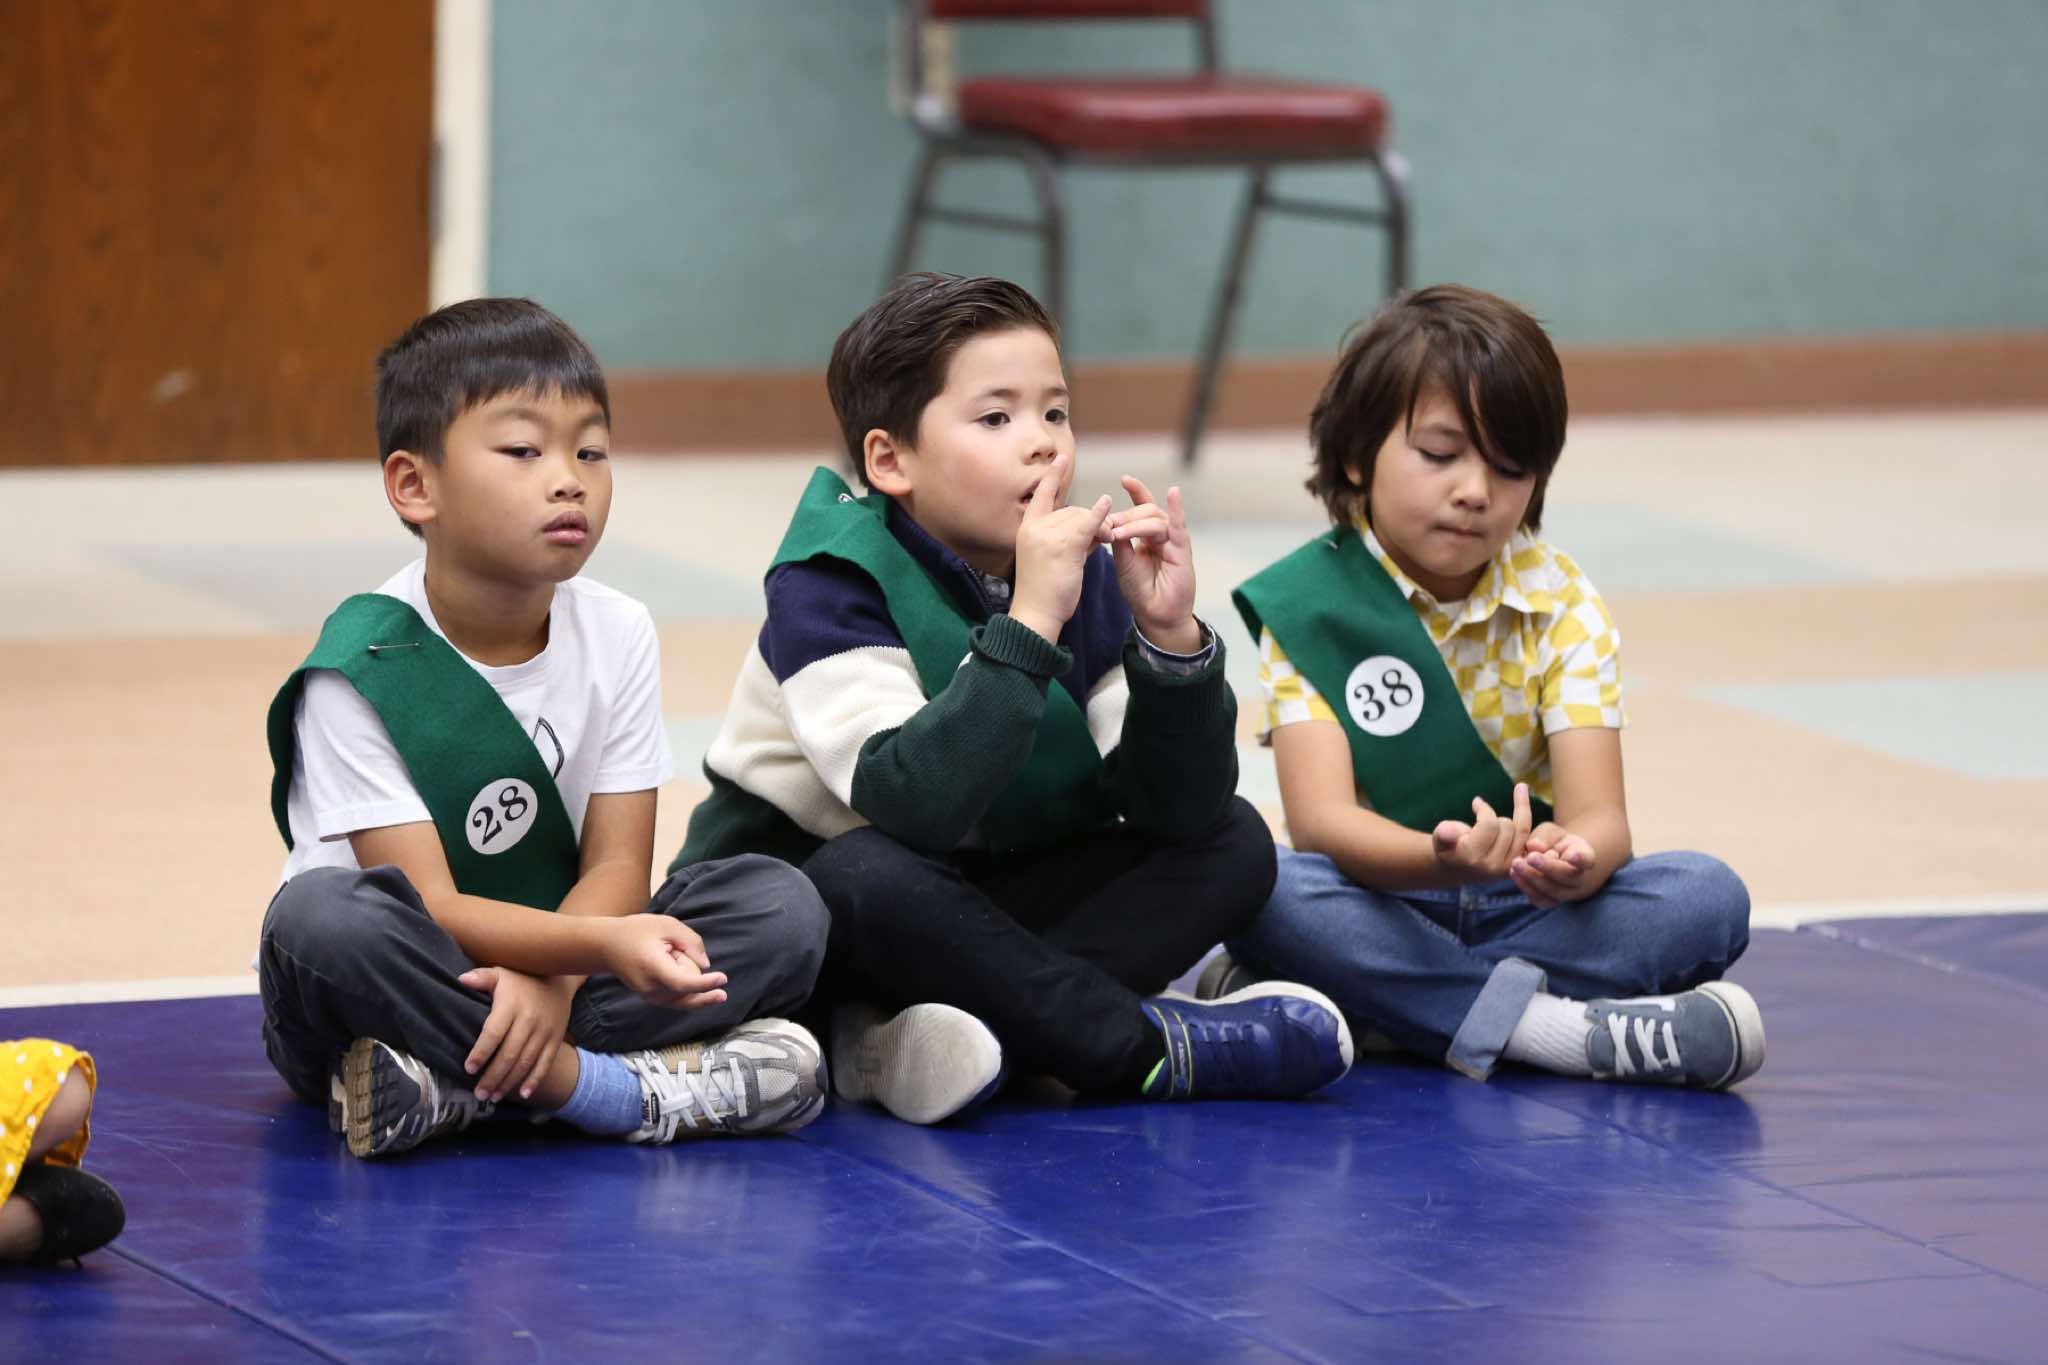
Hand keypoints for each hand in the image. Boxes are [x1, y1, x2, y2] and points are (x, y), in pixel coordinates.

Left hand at [458, 966, 576, 1102]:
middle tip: (479, 1094)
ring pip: (526, 1062)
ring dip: (509, 1082)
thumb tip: (461, 980)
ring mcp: (545, 1031)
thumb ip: (481, 977)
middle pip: (509, 1054)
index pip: (494, 1033)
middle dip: (493, 1077)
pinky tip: (523, 1093)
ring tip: (493, 1097)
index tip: (469, 1069)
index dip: (481, 1052)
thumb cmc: (521, 979)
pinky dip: (535, 1080)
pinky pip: (545, 1063)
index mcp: (511, 1005)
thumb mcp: (501, 973)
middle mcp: (529, 1020)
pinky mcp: (555, 1039)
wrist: (559, 978)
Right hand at [602, 913, 728, 1009]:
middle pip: (689, 988)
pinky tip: (674, 966)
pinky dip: (684, 985)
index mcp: (652, 968)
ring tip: (667, 956)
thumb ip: (691, 942)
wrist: (607, 946)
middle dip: (689, 968)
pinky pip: (680, 999)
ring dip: (686, 977)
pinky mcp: (653, 1000)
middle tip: (670, 950)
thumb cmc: (637, 931)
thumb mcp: (667, 925)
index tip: (723, 978)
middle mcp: (651, 989)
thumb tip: (706, 966)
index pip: (682, 983)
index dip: (705, 984)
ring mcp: (651, 998)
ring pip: (687, 996)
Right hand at [1011, 452, 1111, 642]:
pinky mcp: (1064, 547)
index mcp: (1027, 529)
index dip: (1051, 477)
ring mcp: (1047, 536)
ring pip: (1080, 517)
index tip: (1060, 458)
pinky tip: (1106, 505)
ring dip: (1097, 528)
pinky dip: (1098, 515)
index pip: (1041, 496)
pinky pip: (1086, 525)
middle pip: (1070, 510)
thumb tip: (1091, 525)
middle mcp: (1034, 528)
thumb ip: (1066, 537)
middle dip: (1088, 521)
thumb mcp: (1049, 557)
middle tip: (1100, 539)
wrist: (1036, 614)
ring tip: (1102, 543)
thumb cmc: (1043, 590)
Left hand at [1103, 476, 1198, 652]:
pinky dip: (1177, 509)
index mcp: (1148, 536)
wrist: (1155, 616)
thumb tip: (1110, 519)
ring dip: (1134, 522)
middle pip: (1147, 512)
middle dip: (1126, 515)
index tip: (1124, 478)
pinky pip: (1180, 527)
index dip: (1136, 492)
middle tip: (1109, 525)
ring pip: (1156, 519)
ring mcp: (1174, 542)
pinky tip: (1174, 494)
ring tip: (1118, 532)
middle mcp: (1163, 535)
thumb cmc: (1141, 591)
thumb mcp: (1123, 562)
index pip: (1143, 508)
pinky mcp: (1183, 551)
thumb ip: (1120, 540)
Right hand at [1431, 783, 1534, 882]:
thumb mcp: (1440, 838)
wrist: (1458, 868)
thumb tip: (1448, 830)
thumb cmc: (1448, 846)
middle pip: (1507, 826)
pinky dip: (1527, 815)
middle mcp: (1494, 866)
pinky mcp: (1520, 863)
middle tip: (1484, 820)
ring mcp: (1510, 867)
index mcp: (1473, 858)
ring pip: (1522, 829)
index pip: (1490, 824)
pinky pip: (1532, 836)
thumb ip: (1444, 833)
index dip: (1483, 809)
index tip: (1476, 803)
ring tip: (1498, 814)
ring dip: (1510, 817)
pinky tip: (1521, 789)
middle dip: (1495, 817)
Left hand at [1511, 821, 1597, 907]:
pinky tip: (1514, 873)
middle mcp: (1580, 878)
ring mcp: (1566, 893)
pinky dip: (1525, 887)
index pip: (1587, 859)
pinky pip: (1540, 899)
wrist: (1555, 861)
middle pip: (1568, 877)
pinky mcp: (1550, 901)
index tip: (1572, 855)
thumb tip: (1534, 846)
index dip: (1581, 858)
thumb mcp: (1551, 832)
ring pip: (1553, 891)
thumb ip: (1545, 836)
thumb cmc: (1554, 842)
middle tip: (1530, 858)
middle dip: (1548, 868)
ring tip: (1516, 863)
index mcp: (1585, 857)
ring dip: (1533, 878)